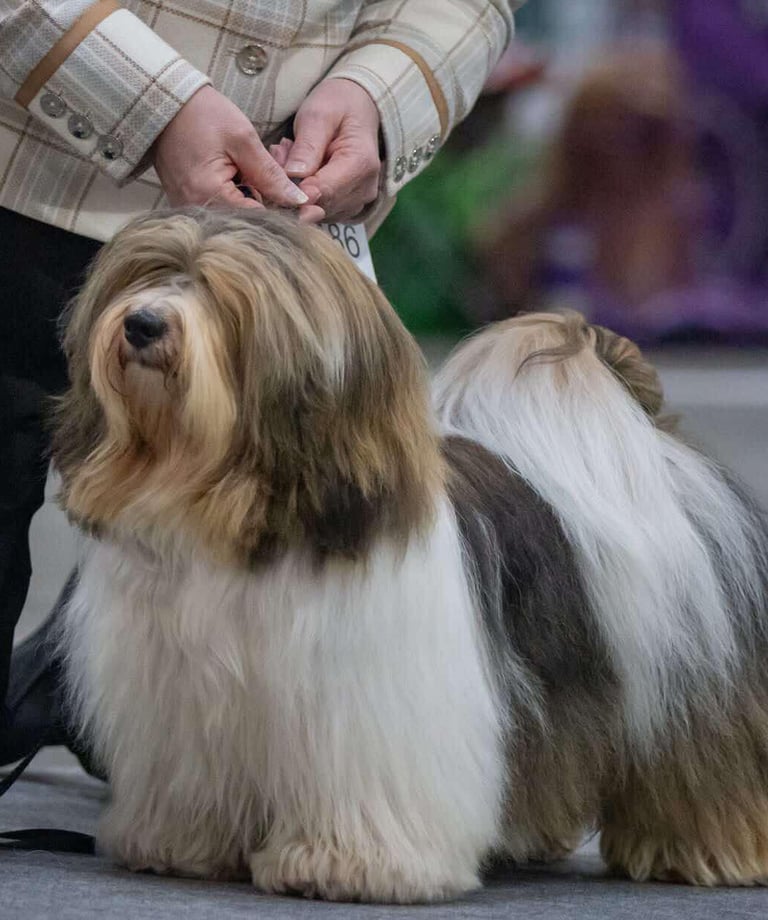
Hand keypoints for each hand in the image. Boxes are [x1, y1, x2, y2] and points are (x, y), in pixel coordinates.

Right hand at [153, 85, 312, 209]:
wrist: (163, 104)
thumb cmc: (201, 115)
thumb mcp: (242, 139)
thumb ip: (270, 174)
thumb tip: (298, 200)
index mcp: (208, 195)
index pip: (257, 219)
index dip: (288, 217)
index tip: (314, 210)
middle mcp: (197, 210)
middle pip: (248, 224)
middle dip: (278, 215)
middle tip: (309, 205)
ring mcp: (192, 210)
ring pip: (238, 220)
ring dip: (263, 208)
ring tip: (287, 195)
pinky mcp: (191, 205)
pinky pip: (225, 211)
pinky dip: (245, 203)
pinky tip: (262, 191)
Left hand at [282, 78, 380, 221]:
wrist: (356, 110)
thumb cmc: (337, 107)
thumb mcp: (318, 116)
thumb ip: (307, 146)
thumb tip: (294, 176)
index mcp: (361, 164)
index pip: (325, 191)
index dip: (296, 191)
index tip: (274, 173)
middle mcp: (365, 189)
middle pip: (320, 205)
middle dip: (293, 187)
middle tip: (280, 154)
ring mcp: (358, 202)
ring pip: (317, 211)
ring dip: (297, 190)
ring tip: (290, 155)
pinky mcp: (348, 208)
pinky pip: (320, 211)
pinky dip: (304, 195)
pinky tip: (299, 171)